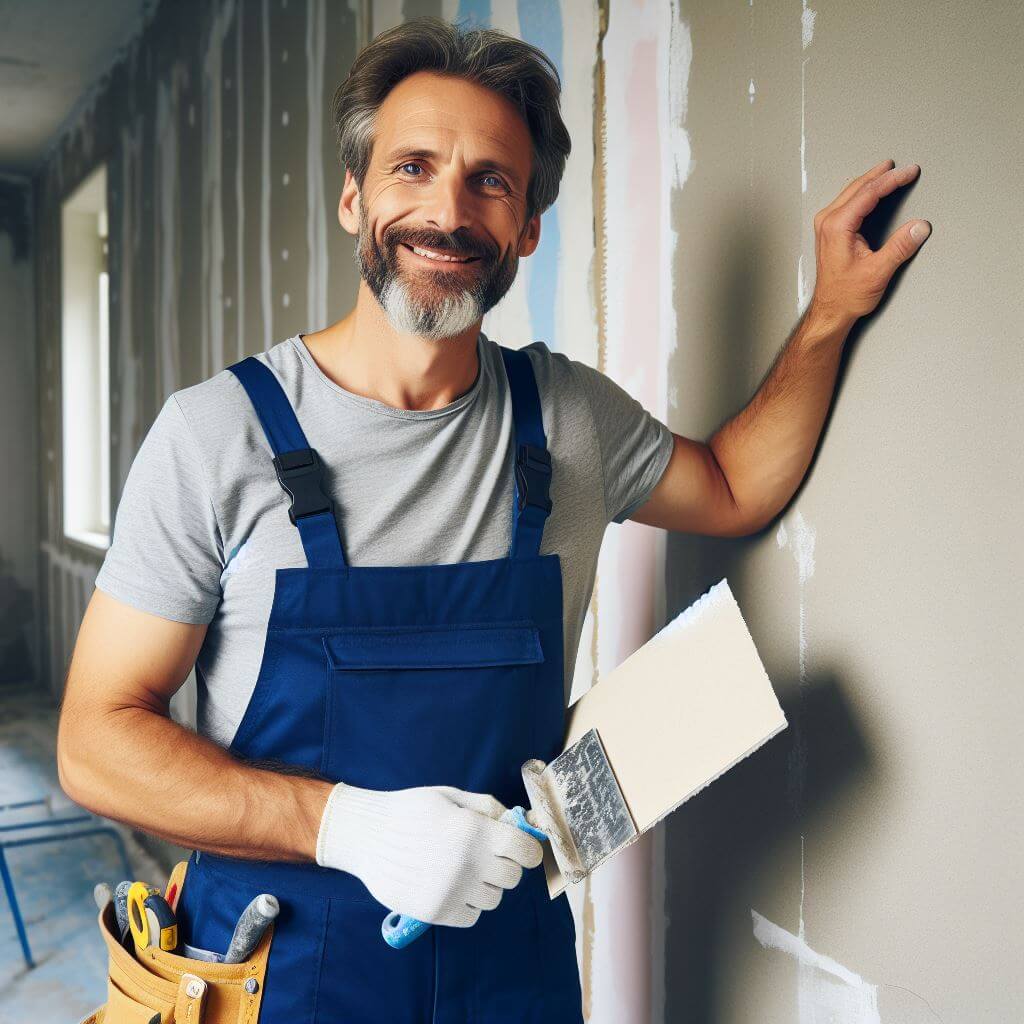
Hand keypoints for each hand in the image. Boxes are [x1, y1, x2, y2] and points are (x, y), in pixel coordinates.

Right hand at [316, 782, 543, 926]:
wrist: (366, 834)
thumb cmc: (411, 809)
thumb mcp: (452, 796)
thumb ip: (489, 808)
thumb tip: (524, 821)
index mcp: (474, 830)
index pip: (526, 851)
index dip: (528, 850)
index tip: (522, 849)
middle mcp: (467, 863)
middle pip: (513, 877)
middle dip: (506, 865)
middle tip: (487, 856)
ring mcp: (452, 890)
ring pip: (494, 898)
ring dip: (486, 886)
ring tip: (463, 870)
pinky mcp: (436, 912)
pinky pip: (472, 916)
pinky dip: (468, 905)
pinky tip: (452, 887)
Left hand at [809, 159, 929, 327]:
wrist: (830, 310)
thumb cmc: (845, 295)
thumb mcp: (878, 272)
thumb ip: (900, 247)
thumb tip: (919, 227)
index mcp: (837, 227)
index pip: (868, 193)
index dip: (892, 180)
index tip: (910, 172)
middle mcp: (828, 223)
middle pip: (858, 187)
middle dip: (883, 174)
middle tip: (904, 168)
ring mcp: (826, 226)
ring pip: (851, 192)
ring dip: (872, 180)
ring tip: (889, 171)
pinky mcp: (829, 232)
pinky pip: (847, 202)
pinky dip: (863, 192)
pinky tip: (872, 190)